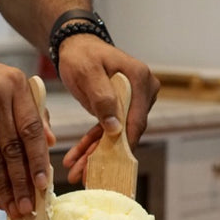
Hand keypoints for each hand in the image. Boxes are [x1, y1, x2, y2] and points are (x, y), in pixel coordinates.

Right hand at [0, 58, 54, 217]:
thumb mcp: (6, 85)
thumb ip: (31, 111)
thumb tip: (50, 141)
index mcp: (15, 85)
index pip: (32, 127)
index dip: (39, 158)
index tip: (44, 182)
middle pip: (14, 147)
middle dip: (23, 181)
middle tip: (29, 205)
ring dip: (5, 187)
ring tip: (13, 207)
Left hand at [55, 36, 159, 183]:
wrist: (76, 45)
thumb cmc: (82, 54)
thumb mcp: (88, 73)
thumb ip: (102, 97)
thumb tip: (115, 128)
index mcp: (140, 80)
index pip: (136, 120)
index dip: (122, 145)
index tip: (106, 166)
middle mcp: (144, 92)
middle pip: (126, 131)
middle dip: (103, 154)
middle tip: (82, 174)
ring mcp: (134, 101)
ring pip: (116, 135)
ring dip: (95, 153)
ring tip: (75, 171)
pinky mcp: (123, 108)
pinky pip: (109, 130)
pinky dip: (93, 144)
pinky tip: (77, 159)